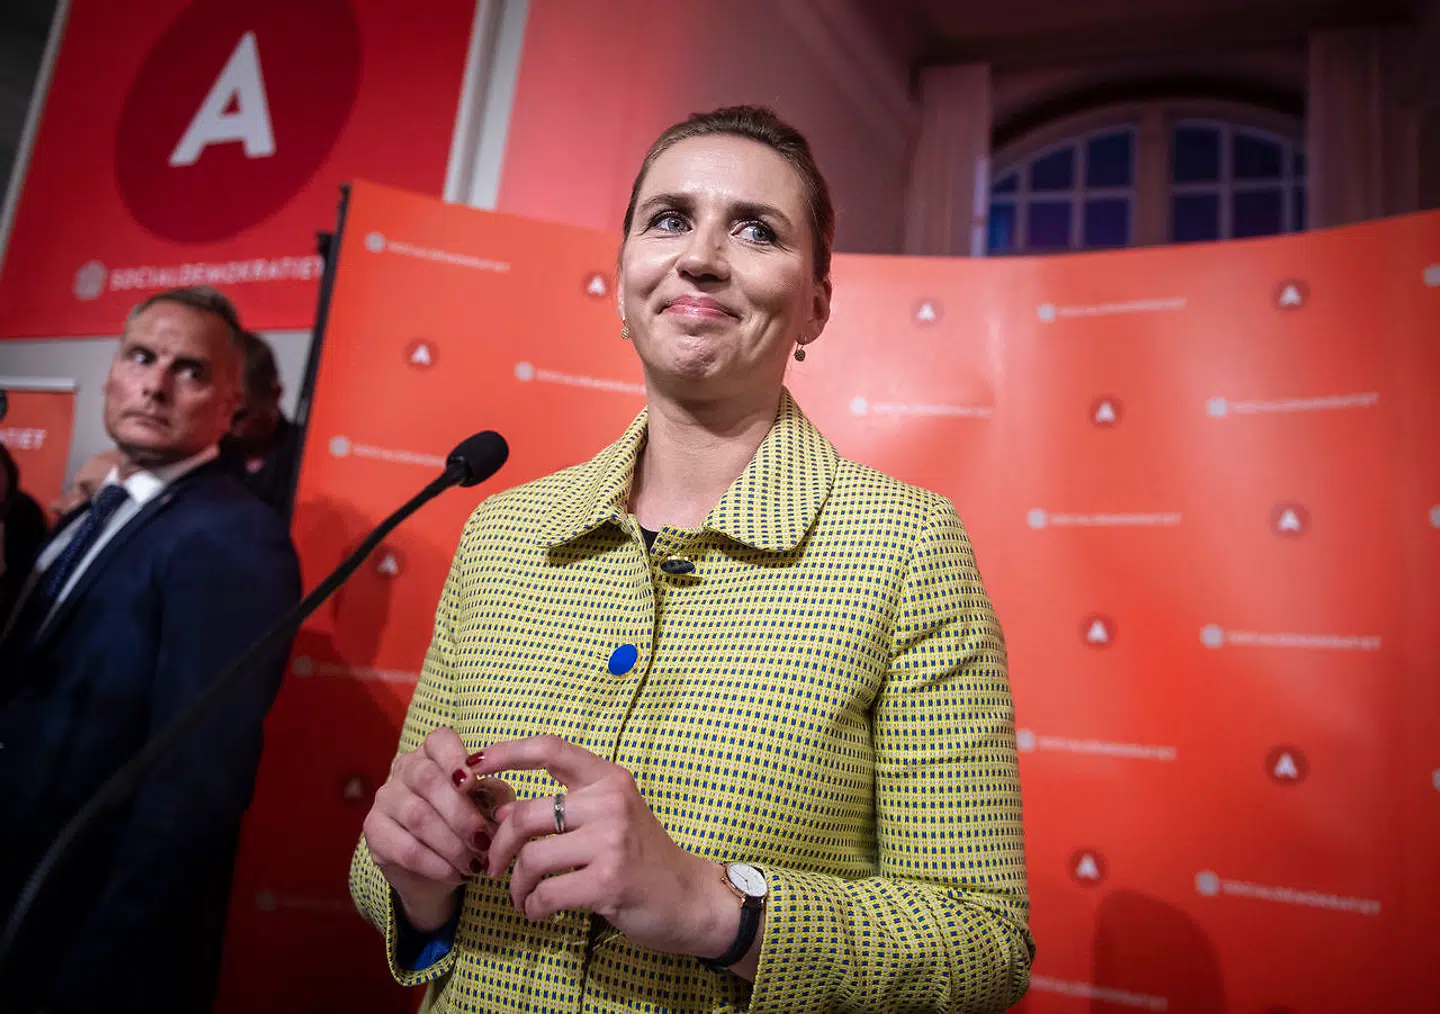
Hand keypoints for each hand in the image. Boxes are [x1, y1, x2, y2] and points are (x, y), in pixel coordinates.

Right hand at [362, 727, 513, 930]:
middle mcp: (405, 768)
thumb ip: (498, 799)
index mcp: (434, 752)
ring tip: (474, 863)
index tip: (472, 782)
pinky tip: (455, 874)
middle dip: (461, 814)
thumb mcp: (490, 806)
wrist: (440, 866)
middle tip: (484, 841)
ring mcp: (385, 797)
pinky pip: (405, 848)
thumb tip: (504, 809)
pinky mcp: (374, 830)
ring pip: (418, 817)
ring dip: (451, 844)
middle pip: (429, 781)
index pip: (440, 742)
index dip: (455, 759)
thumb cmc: (469, 823)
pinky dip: (435, 864)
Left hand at [477, 736, 737, 958]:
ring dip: (516, 886)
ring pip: (531, 858)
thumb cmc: (642, 857)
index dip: (505, 753)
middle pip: (526, 814)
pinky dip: (533, 908)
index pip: (549, 750)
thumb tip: (502, 813)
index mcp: (609, 778)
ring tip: (523, 898)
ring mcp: (611, 841)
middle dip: (499, 845)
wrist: (689, 898)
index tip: (473, 766)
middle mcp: (610, 802)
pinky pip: (545, 893)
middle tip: (494, 866)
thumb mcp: (610, 818)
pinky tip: (540, 912)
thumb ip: (564, 808)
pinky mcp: (608, 882)